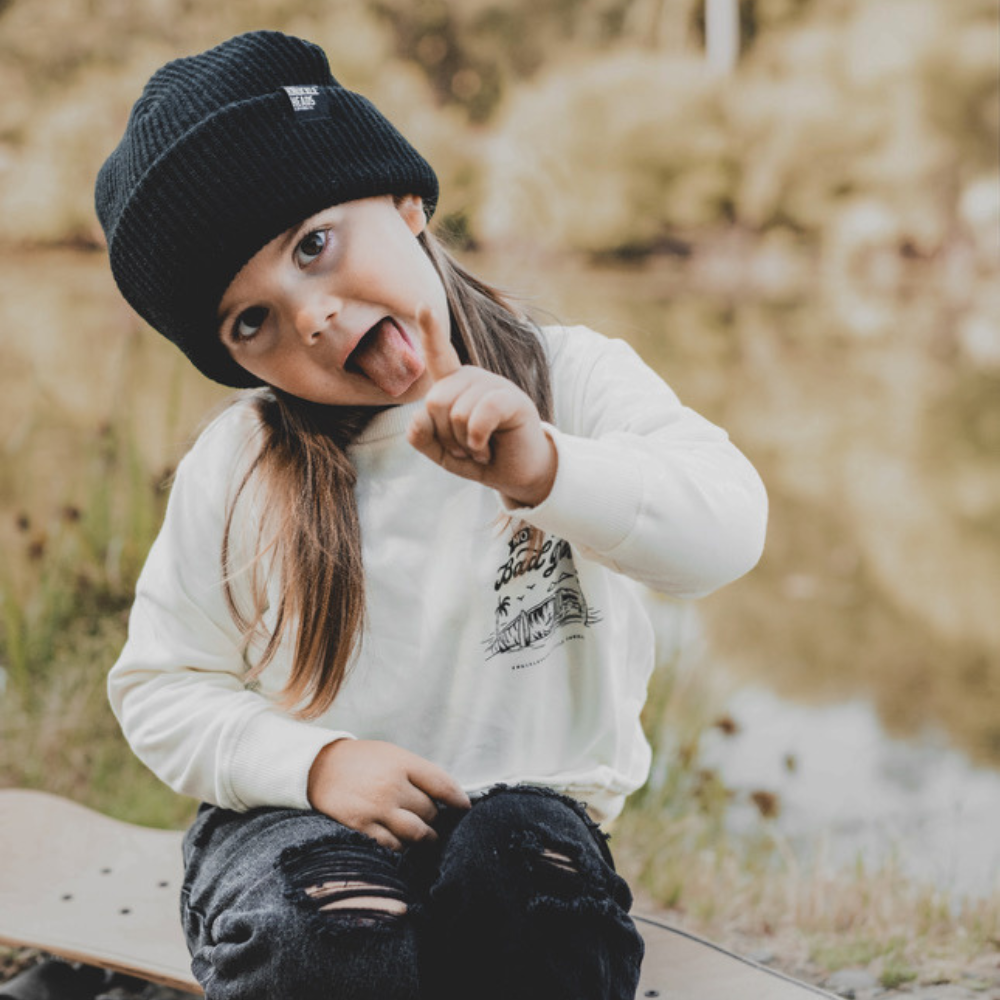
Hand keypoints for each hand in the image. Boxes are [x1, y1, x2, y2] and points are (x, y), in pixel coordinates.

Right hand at [307, 738, 470, 850]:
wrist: (317, 767)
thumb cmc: (361, 761)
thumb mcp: (392, 754)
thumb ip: (417, 773)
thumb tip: (446, 795)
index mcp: (402, 763)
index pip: (443, 784)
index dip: (459, 800)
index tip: (465, 808)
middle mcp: (392, 786)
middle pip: (430, 812)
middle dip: (436, 818)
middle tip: (434, 820)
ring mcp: (377, 808)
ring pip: (417, 833)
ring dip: (424, 837)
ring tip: (426, 836)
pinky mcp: (361, 827)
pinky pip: (393, 845)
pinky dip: (402, 846)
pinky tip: (401, 841)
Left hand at [406, 306, 557, 507]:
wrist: (519, 474)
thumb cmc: (481, 457)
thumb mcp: (443, 453)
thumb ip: (422, 437)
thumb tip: (418, 416)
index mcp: (454, 385)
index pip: (439, 355)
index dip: (431, 331)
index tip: (422, 305)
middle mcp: (473, 379)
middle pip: (434, 401)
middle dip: (445, 435)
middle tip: (466, 446)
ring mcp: (495, 385)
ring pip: (456, 412)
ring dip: (463, 443)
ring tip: (480, 447)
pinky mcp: (513, 399)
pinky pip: (481, 414)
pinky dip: (477, 440)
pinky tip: (485, 447)